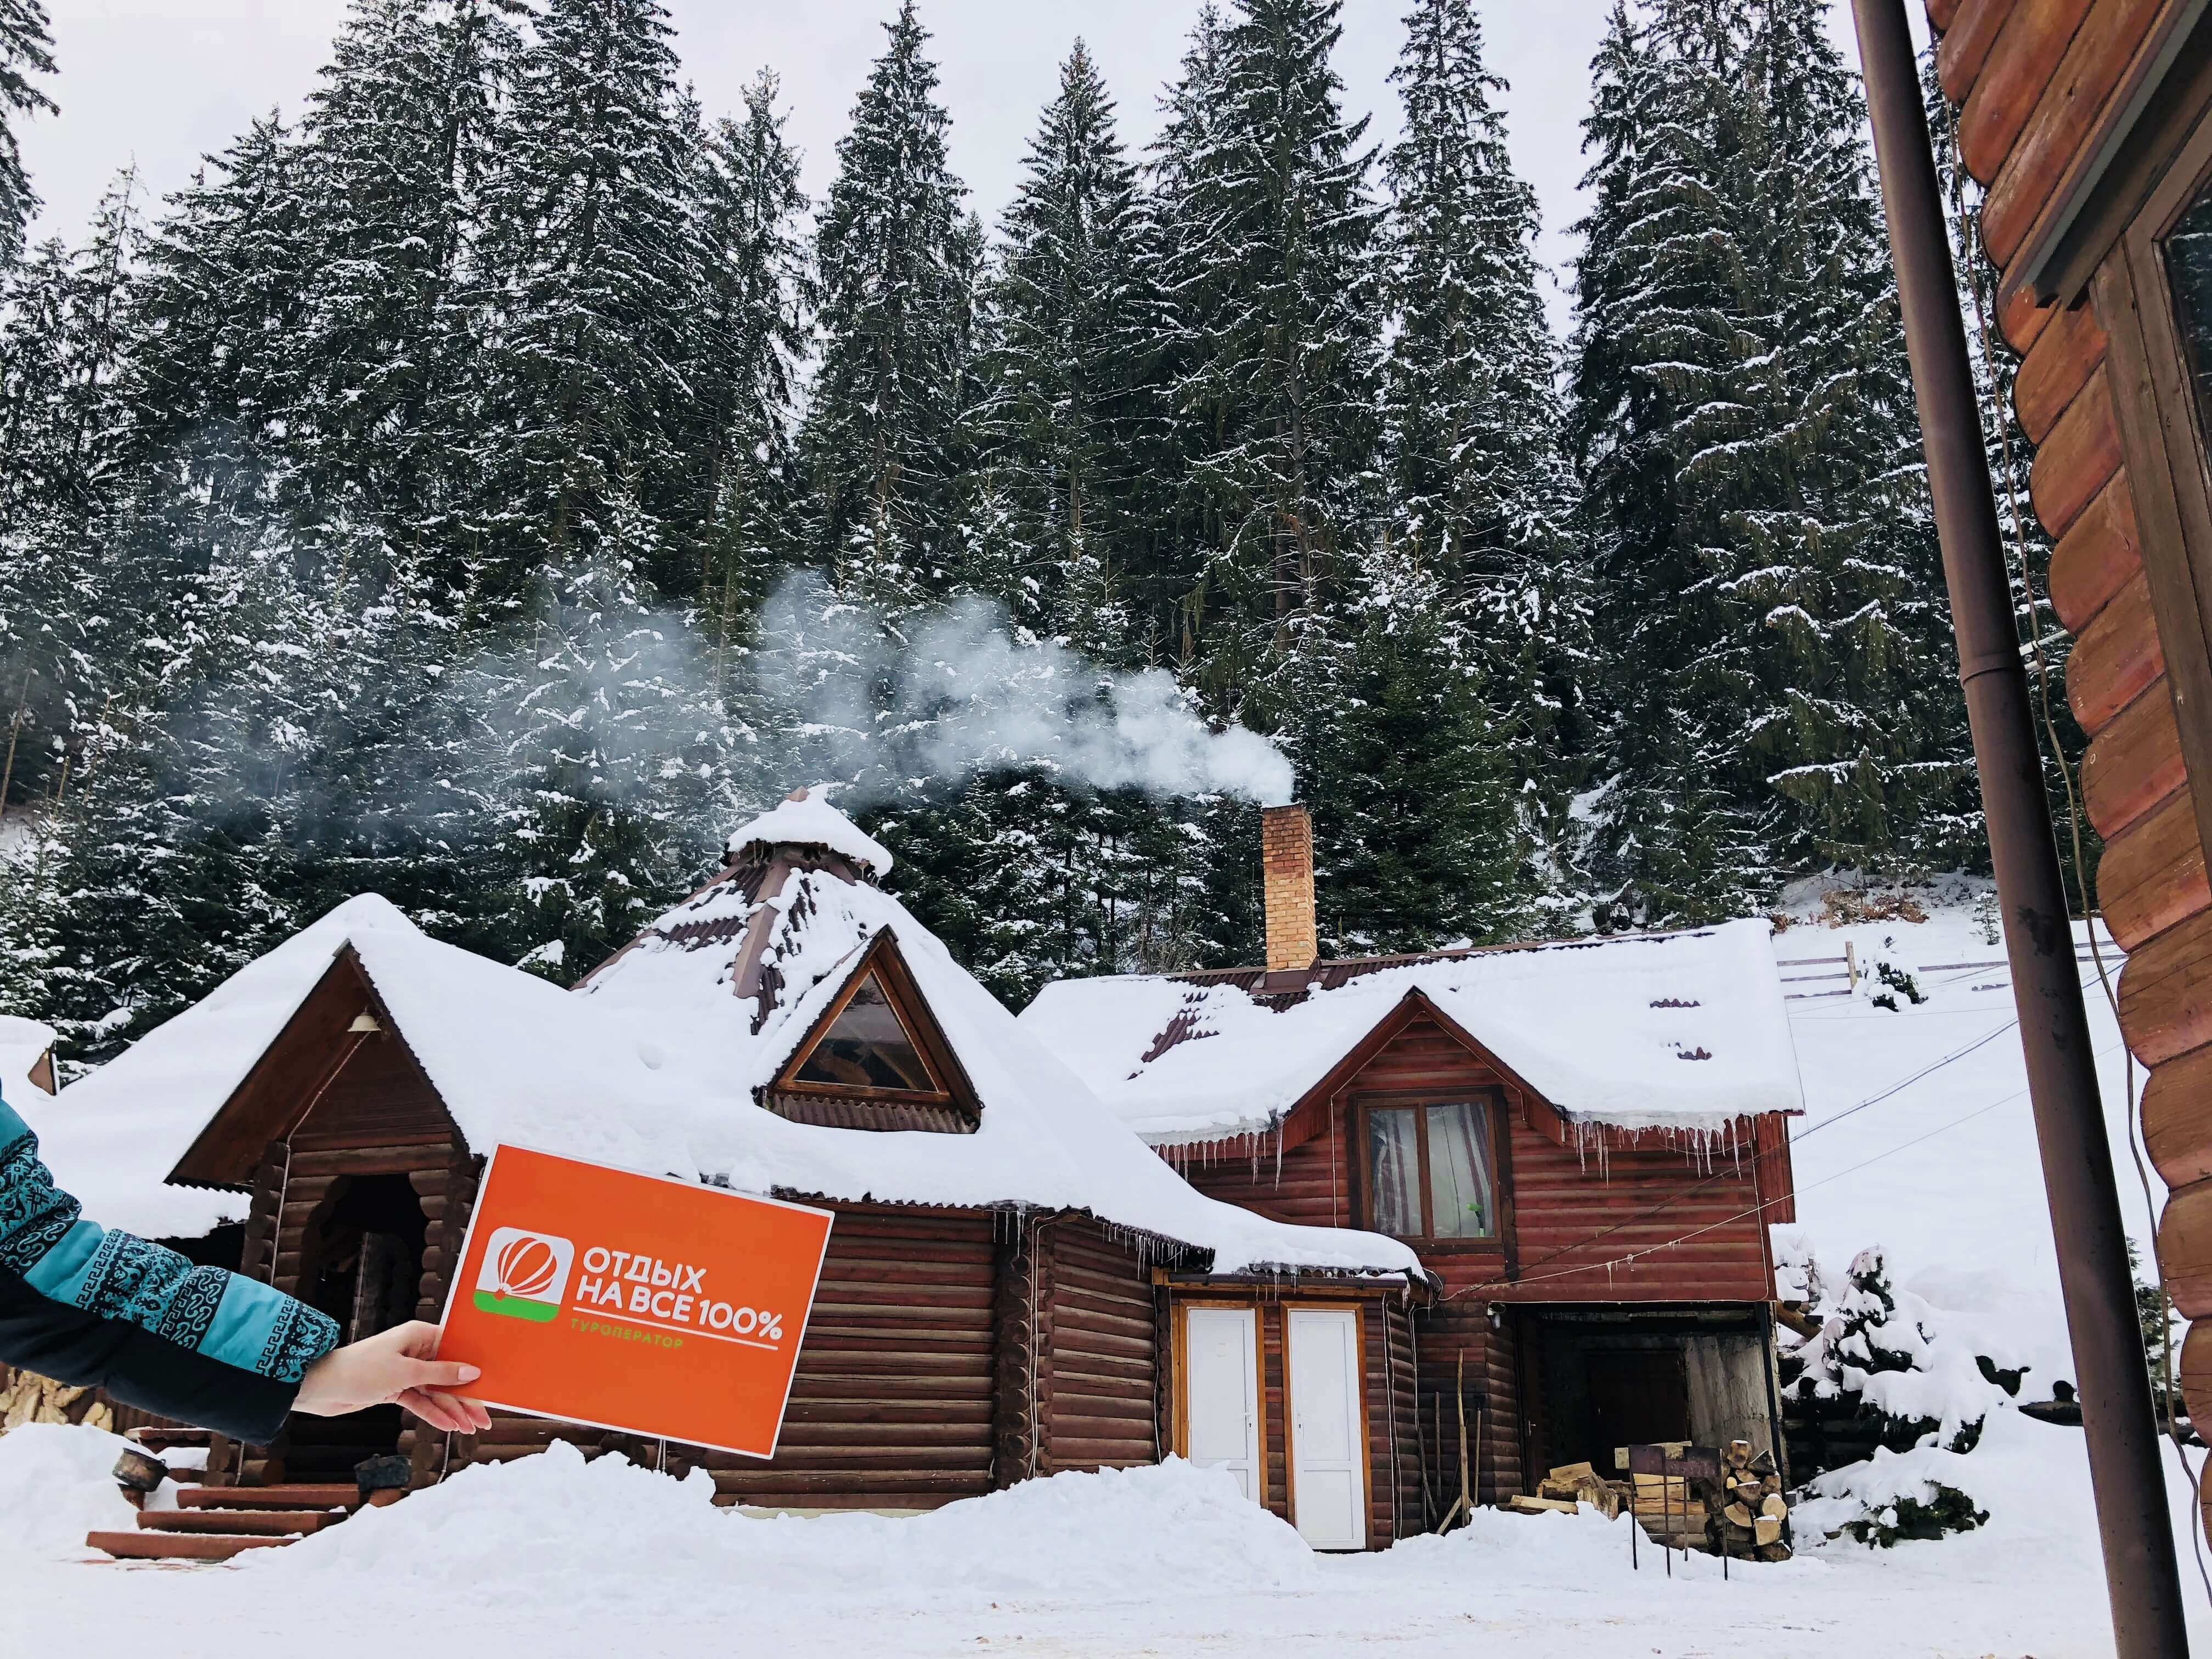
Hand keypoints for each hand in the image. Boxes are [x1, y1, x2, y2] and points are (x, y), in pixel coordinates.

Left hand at [293, 1320, 491, 1433]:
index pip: (457, 1348)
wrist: (320, 1388)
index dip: (476, 1366)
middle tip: (485, 1418)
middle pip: (449, 1374)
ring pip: (437, 1392)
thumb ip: (440, 1374)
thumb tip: (473, 1372)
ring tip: (470, 1429)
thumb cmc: (361, 1370)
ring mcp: (406, 1371)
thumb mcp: (405, 1372)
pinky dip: (433, 1414)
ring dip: (452, 1410)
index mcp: (420, 1335)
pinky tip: (449, 1427)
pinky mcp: (396, 1389)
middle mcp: (416, 1351)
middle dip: (467, 1397)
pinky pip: (421, 1402)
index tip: (495, 1383)